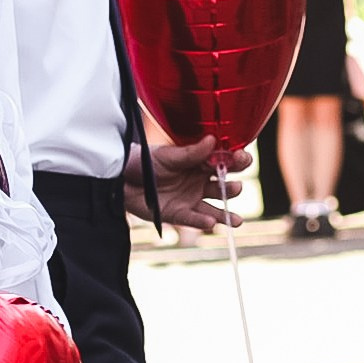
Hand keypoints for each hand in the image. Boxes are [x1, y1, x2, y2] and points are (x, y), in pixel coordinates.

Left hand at [127, 135, 253, 232]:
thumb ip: (191, 152)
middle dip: (233, 187)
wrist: (121, 179)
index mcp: (201, 162)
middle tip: (236, 185)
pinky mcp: (180, 214)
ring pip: (216, 208)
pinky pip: (195, 219)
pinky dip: (203, 222)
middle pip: (225, 185)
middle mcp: (201, 181)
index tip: (242, 158)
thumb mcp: (168, 156)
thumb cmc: (145, 162)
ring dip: (227, 214)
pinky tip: (211, 222)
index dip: (236, 160)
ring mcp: (192, 199)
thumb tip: (213, 140)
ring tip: (237, 220)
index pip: (225, 161)